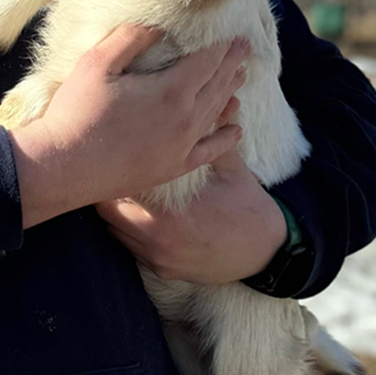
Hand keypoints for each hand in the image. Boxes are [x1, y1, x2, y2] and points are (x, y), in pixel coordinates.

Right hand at [10, 27, 246, 226]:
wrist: (63, 168)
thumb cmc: (76, 112)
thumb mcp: (97, 63)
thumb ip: (131, 39)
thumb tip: (159, 23)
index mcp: (172, 91)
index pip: (207, 62)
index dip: (223, 47)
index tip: (236, 35)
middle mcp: (186, 119)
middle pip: (216, 85)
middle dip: (231, 65)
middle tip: (245, 49)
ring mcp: (182, 146)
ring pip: (216, 114)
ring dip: (230, 92)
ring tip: (242, 77)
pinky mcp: (173, 168)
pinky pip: (209, 152)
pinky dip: (225, 139)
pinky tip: (236, 131)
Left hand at [96, 151, 287, 285]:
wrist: (268, 253)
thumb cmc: (249, 207)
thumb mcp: (232, 168)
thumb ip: (210, 139)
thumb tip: (208, 104)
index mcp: (170, 212)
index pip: (122, 188)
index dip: (117, 170)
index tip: (120, 155)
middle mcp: (158, 239)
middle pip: (107, 210)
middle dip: (110, 190)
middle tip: (119, 171)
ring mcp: (158, 258)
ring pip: (114, 231)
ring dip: (117, 211)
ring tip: (127, 192)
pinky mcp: (163, 270)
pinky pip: (130, 248)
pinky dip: (130, 231)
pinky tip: (143, 216)